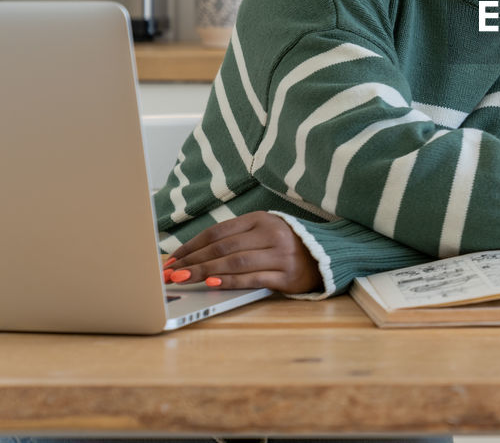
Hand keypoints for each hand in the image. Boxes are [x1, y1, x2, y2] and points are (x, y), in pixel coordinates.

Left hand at [165, 211, 321, 294]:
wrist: (324, 256)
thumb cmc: (285, 244)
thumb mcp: (262, 231)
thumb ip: (235, 238)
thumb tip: (194, 253)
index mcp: (261, 219)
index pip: (218, 232)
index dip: (191, 245)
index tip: (172, 258)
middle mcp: (271, 234)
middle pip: (222, 248)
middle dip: (192, 261)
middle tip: (170, 272)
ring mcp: (280, 255)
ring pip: (234, 263)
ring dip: (204, 272)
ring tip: (183, 279)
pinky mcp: (286, 276)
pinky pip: (252, 279)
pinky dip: (229, 281)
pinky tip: (211, 284)